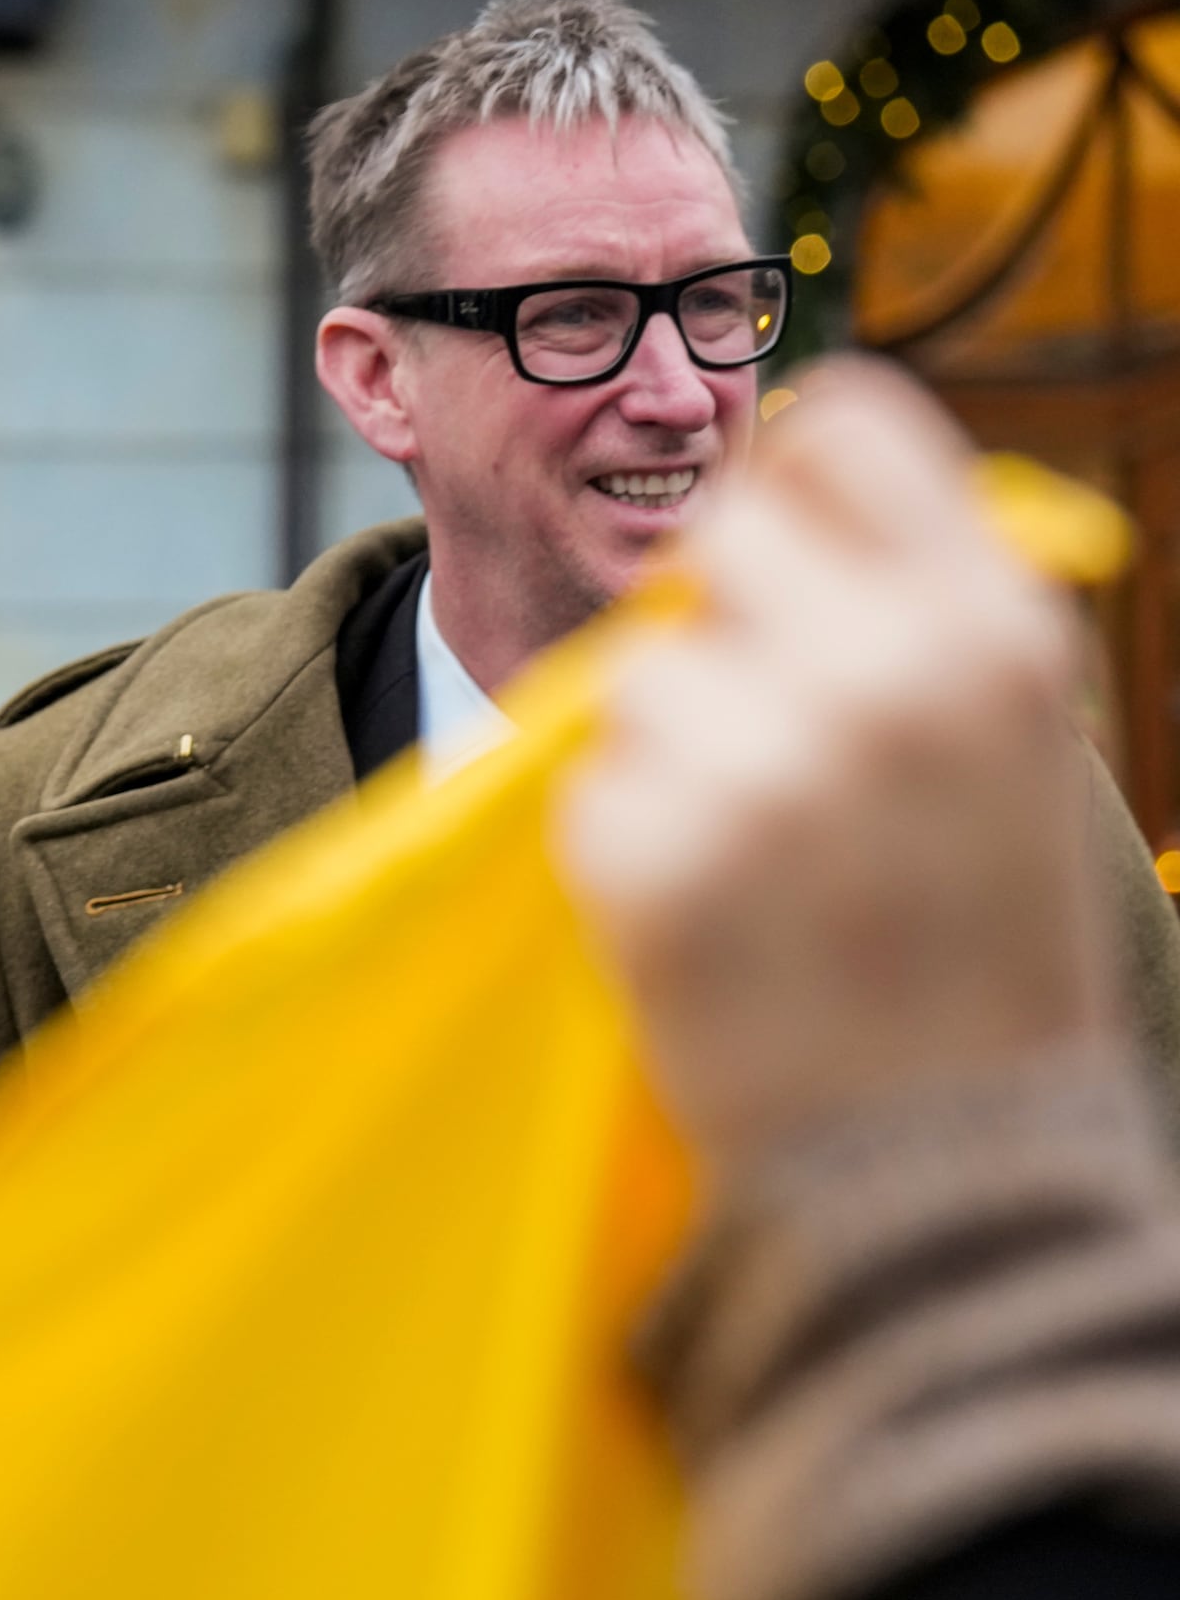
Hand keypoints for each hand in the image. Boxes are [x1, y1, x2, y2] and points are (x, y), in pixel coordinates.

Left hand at [557, 358, 1117, 1165]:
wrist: (940, 1172)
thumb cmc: (973, 944)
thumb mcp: (1009, 749)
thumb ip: (917, 604)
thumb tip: (792, 461)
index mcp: (994, 634)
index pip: (843, 427)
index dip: (793, 484)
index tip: (789, 553)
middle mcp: (885, 679)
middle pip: (715, 539)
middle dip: (721, 628)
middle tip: (774, 749)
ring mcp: (762, 769)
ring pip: (638, 672)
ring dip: (671, 747)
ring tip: (760, 855)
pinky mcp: (648, 856)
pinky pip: (590, 782)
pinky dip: (628, 841)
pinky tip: (711, 919)